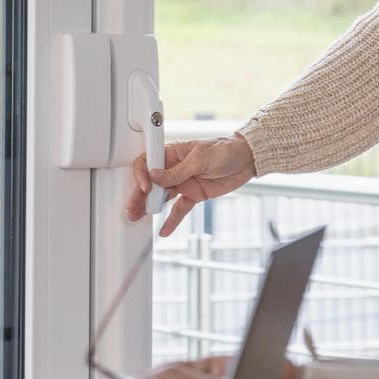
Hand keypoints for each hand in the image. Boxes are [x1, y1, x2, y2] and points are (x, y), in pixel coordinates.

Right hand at [125, 134, 257, 236]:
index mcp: (172, 153)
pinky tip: (164, 229)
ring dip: (149, 207)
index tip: (144, 187)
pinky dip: (172, 220)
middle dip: (139, 195)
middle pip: (150, 182)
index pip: (148, 162)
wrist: (247, 160)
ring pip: (161, 197)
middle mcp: (174, 168)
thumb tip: (155, 176)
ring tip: (138, 217)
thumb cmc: (225, 150)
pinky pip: (179, 209)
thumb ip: (177, 170)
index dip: (142, 174)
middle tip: (132, 208)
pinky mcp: (193, 195)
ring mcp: (183, 183)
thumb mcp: (200, 158)